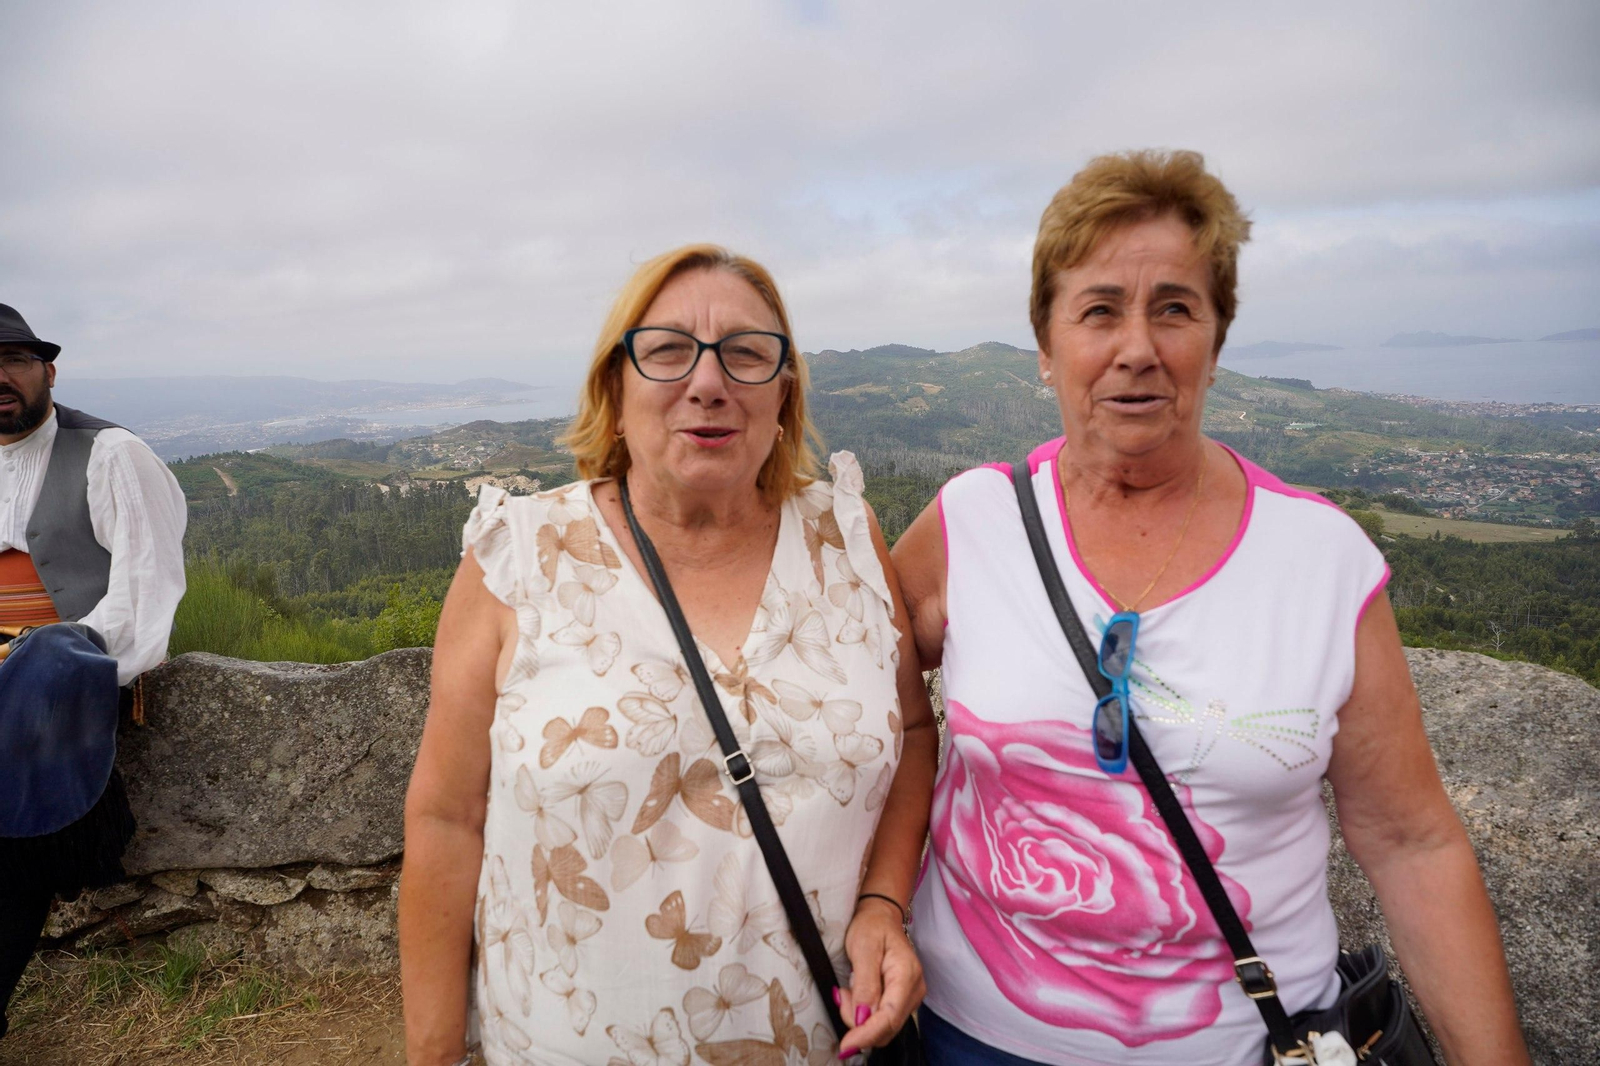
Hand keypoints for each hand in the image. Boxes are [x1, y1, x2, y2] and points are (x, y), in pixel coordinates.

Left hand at [836, 897, 924, 1060]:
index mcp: (907, 974)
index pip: (890, 1017)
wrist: (881, 916)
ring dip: (860, 1018)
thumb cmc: (871, 927)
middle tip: (842, 995)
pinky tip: (856, 995)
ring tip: (848, 990)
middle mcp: (914, 990)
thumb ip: (865, 985)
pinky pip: (883, 1019)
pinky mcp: (902, 1000)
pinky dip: (865, 1014)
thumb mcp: (863, 949)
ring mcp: (910, 996)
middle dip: (859, 1023)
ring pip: (884, 1026)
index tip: (846, 1044)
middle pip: (887, 1027)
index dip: (867, 1034)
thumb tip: (862, 1017)